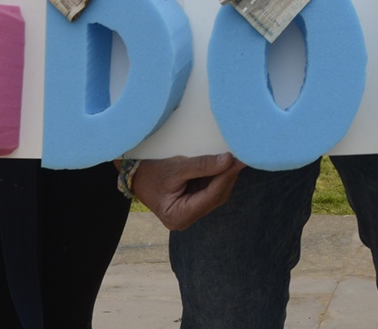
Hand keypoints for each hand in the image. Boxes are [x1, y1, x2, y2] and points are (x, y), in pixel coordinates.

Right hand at [131, 154, 246, 230]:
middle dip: (228, 177)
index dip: (225, 177)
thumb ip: (202, 165)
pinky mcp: (193, 205)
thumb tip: (228, 160)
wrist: (136, 177)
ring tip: (235, 160)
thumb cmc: (152, 173)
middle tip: (241, 158)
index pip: (210, 196)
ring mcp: (190, 214)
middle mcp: (186, 220)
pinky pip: (210, 192)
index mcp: (179, 216)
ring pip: (216, 195)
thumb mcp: (177, 167)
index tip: (238, 161)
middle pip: (216, 197)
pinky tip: (224, 166)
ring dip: (225, 178)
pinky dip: (218, 179)